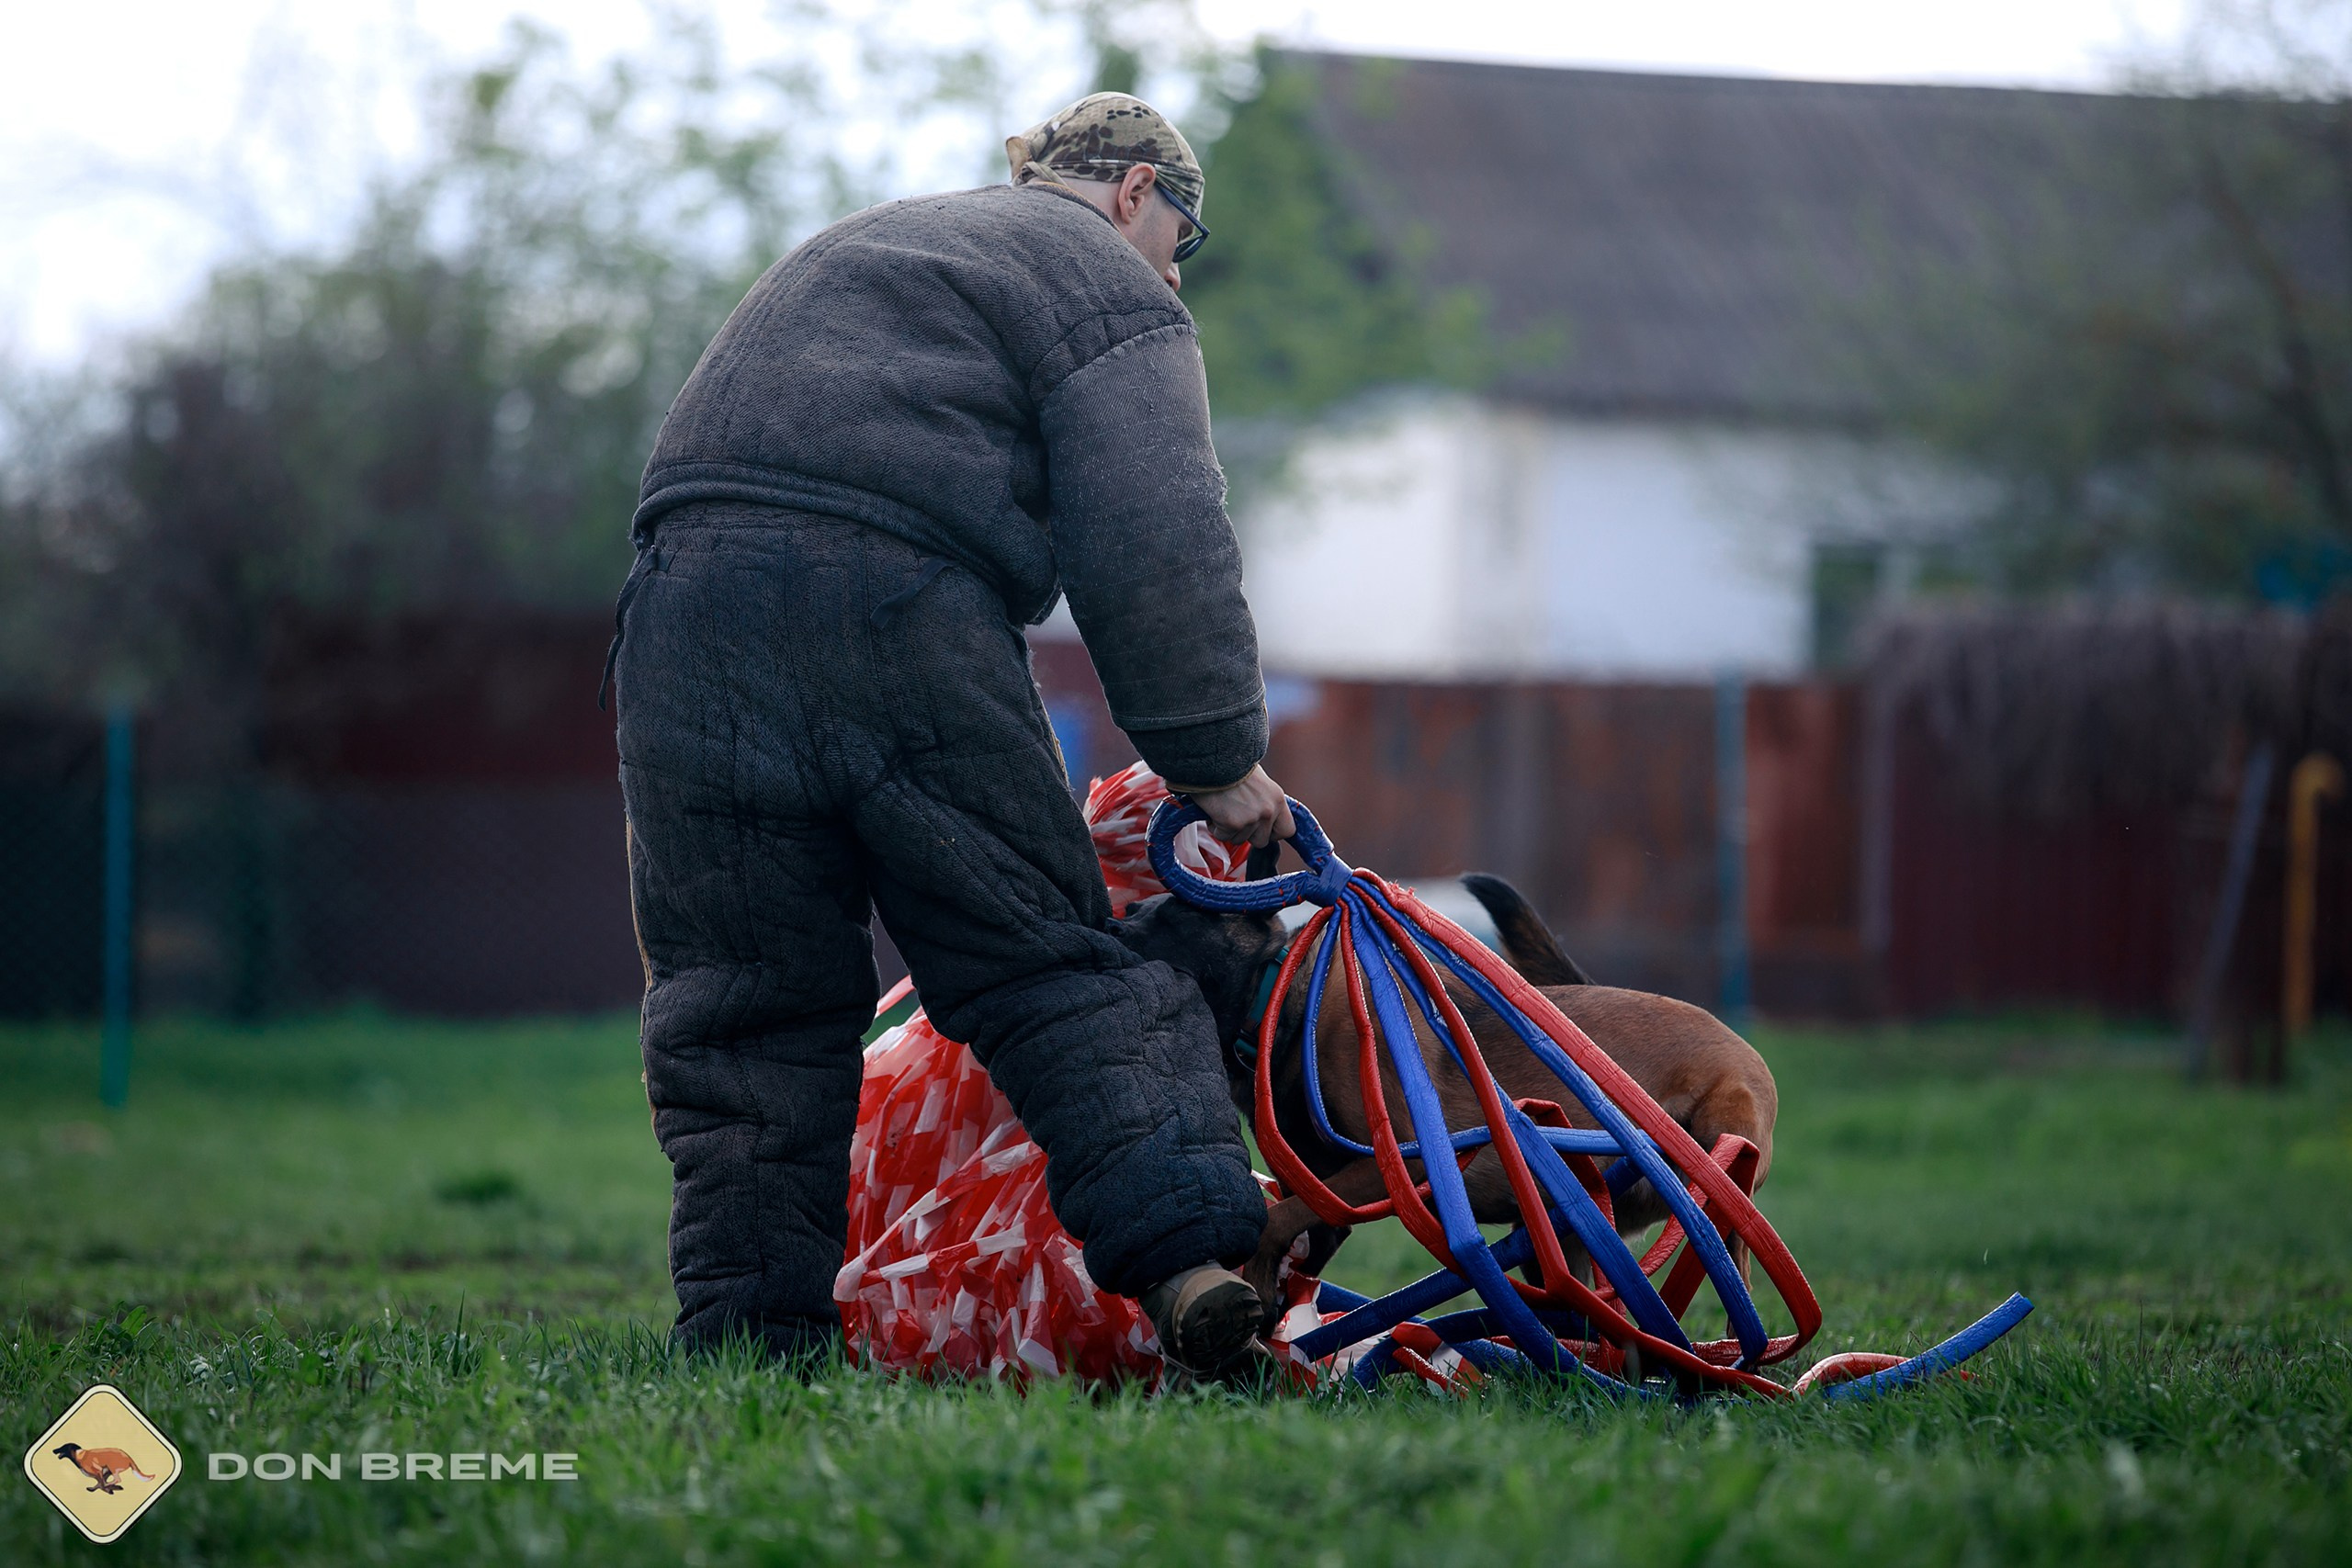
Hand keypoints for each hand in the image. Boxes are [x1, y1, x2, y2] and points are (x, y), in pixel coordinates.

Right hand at [1169, 763, 1295, 848]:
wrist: (1211, 757)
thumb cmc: (1230, 764)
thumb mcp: (1259, 781)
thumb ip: (1264, 801)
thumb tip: (1261, 816)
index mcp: (1277, 799)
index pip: (1287, 830)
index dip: (1273, 832)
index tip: (1262, 829)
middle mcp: (1268, 811)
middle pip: (1262, 841)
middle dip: (1248, 834)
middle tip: (1236, 818)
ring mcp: (1251, 819)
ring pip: (1239, 839)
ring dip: (1229, 829)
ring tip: (1222, 808)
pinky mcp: (1233, 823)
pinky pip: (1222, 835)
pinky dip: (1215, 826)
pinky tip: (1213, 810)